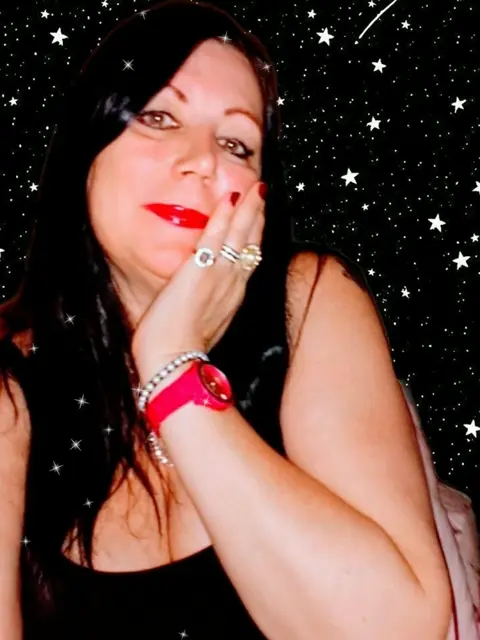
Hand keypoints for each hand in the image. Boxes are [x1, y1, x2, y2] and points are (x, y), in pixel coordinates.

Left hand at [131, 180, 265, 383]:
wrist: (173, 360)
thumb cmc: (179, 349)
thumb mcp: (202, 326)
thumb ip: (206, 309)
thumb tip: (201, 303)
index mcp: (232, 298)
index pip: (248, 261)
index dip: (254, 238)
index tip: (257, 221)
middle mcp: (232, 284)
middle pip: (251, 244)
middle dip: (258, 218)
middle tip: (262, 195)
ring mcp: (219, 276)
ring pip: (240, 236)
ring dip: (248, 210)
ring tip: (255, 189)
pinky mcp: (201, 270)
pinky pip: (216, 237)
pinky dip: (224, 217)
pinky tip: (229, 199)